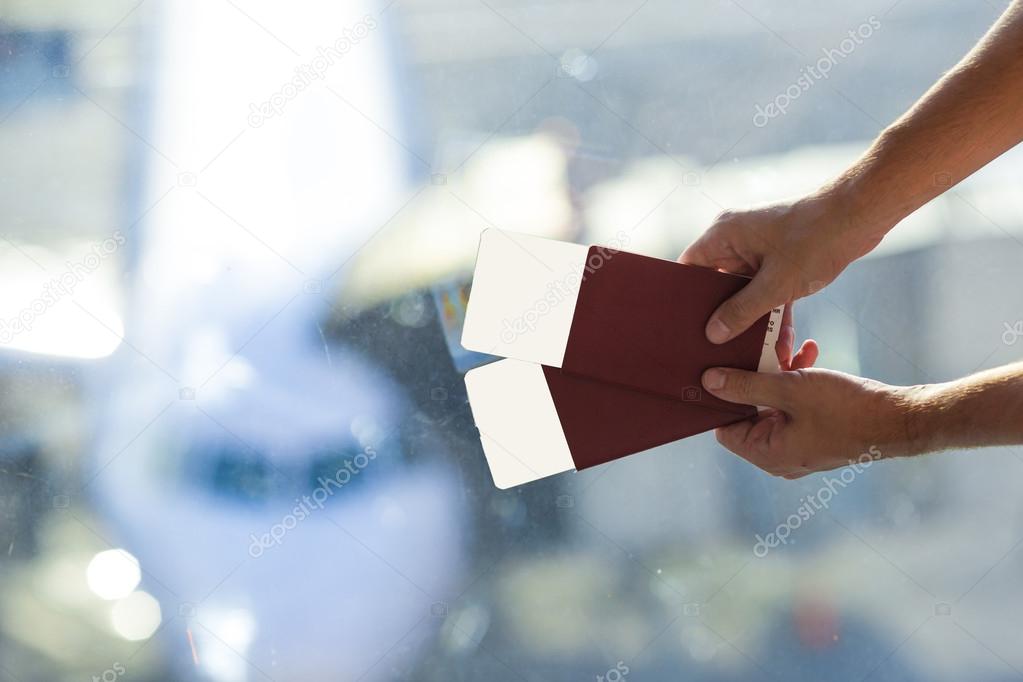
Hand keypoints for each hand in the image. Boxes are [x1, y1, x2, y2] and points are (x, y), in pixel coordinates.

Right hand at [680, 193, 883, 343]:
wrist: (862, 214)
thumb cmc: (816, 238)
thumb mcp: (776, 284)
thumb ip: (741, 311)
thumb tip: (713, 334)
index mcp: (724, 234)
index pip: (689, 268)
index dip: (686, 297)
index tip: (685, 326)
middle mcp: (736, 239)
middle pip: (716, 284)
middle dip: (722, 316)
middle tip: (717, 347)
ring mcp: (759, 248)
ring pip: (744, 291)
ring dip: (752, 319)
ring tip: (752, 351)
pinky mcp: (780, 258)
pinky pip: (767, 289)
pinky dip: (773, 311)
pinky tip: (780, 341)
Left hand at [701, 365, 921, 477]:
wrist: (899, 418)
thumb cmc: (846, 409)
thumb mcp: (789, 389)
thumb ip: (746, 386)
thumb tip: (709, 382)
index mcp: (766, 454)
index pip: (724, 428)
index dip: (722, 398)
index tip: (722, 368)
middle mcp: (779, 456)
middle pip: (749, 413)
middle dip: (755, 378)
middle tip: (762, 349)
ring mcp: (799, 445)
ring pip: (774, 404)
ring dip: (780, 374)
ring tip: (792, 347)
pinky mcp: (816, 432)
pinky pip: (796, 406)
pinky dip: (798, 382)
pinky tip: (809, 352)